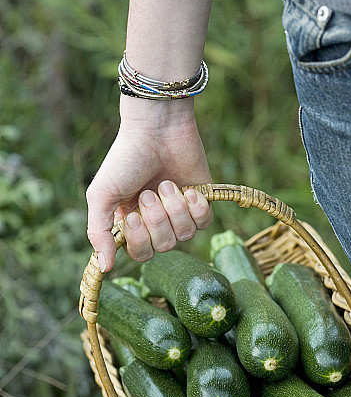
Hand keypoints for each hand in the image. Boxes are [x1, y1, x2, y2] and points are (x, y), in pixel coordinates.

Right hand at [86, 100, 212, 271]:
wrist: (156, 129)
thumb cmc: (126, 159)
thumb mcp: (102, 195)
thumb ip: (99, 232)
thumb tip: (104, 267)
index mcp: (131, 224)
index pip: (140, 254)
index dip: (139, 240)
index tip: (132, 215)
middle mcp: (157, 223)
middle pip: (164, 247)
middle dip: (157, 220)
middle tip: (149, 192)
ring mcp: (180, 214)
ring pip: (185, 237)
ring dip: (175, 209)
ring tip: (167, 184)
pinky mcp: (201, 204)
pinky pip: (204, 224)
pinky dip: (196, 208)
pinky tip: (188, 190)